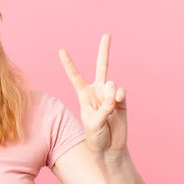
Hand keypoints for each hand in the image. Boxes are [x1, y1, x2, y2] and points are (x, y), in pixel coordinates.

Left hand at [59, 34, 127, 152]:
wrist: (109, 149)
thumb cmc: (95, 138)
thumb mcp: (93, 123)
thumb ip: (103, 107)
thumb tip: (113, 92)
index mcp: (84, 95)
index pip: (75, 76)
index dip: (69, 63)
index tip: (61, 50)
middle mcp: (97, 91)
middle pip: (101, 67)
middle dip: (104, 51)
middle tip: (107, 34)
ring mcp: (110, 95)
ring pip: (111, 84)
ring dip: (109, 96)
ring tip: (107, 109)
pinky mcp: (122, 100)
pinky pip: (120, 91)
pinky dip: (118, 97)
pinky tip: (117, 104)